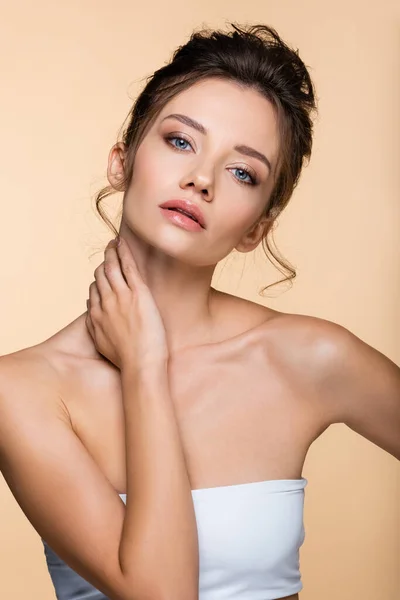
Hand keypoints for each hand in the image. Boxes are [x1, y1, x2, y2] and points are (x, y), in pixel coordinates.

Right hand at [85, 237, 168, 369]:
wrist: (140, 364)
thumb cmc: (127, 359)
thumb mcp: (102, 343)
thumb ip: (94, 325)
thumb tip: (92, 310)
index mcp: (97, 314)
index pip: (94, 290)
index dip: (99, 280)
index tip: (104, 274)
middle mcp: (105, 302)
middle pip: (100, 275)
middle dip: (104, 262)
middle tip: (109, 251)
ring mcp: (121, 296)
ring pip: (111, 267)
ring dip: (111, 252)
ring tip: (114, 243)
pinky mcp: (138, 293)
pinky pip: (128, 266)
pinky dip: (124, 252)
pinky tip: (123, 242)